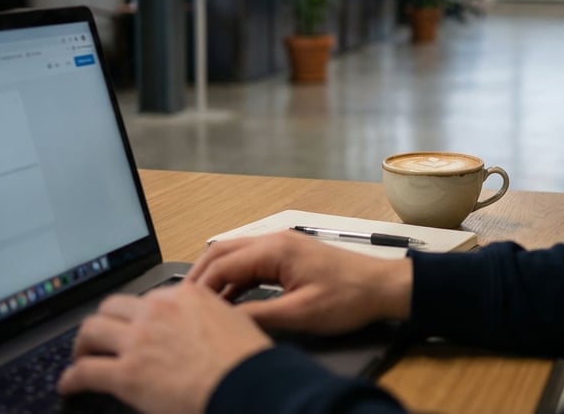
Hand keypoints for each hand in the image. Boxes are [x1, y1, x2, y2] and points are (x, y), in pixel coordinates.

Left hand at [57, 282, 271, 413]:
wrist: (247, 383)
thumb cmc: (248, 360)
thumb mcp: (234, 321)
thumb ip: (210, 317)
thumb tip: (203, 329)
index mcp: (187, 294)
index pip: (150, 297)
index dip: (139, 313)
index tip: (136, 324)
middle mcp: (159, 309)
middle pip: (113, 306)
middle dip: (104, 321)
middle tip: (102, 337)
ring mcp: (140, 339)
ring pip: (92, 330)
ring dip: (83, 344)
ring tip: (81, 357)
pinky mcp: (127, 373)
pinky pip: (85, 371)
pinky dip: (72, 379)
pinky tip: (69, 385)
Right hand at [188, 231, 412, 333]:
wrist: (381, 287)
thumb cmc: (349, 297)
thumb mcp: (300, 313)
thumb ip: (259, 315)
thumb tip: (225, 322)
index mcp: (276, 249)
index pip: (222, 263)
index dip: (199, 287)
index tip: (183, 307)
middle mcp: (275, 240)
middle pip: (223, 252)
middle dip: (200, 277)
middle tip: (182, 304)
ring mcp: (282, 245)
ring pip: (236, 255)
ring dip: (217, 277)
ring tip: (201, 306)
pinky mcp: (289, 255)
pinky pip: (251, 262)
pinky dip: (235, 278)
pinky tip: (230, 300)